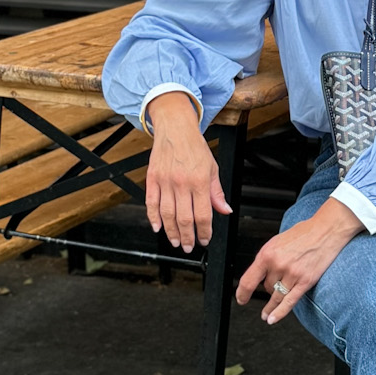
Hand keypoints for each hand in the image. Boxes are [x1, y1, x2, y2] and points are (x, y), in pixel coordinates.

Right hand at [144, 91, 229, 250]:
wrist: (175, 128)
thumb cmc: (195, 147)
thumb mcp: (213, 167)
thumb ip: (217, 192)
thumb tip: (224, 210)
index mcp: (200, 180)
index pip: (203, 214)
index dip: (205, 231)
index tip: (205, 239)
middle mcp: (182, 182)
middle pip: (184, 218)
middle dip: (188, 237)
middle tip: (189, 246)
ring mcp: (165, 181)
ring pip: (167, 214)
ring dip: (171, 232)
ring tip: (176, 242)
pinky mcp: (152, 178)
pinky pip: (151, 203)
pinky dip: (153, 218)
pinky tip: (158, 228)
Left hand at [237, 198, 363, 323]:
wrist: (326, 230)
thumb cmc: (304, 233)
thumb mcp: (277, 242)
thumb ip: (267, 258)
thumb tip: (259, 274)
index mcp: (268, 254)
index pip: (249, 280)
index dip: (242, 293)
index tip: (241, 299)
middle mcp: (278, 265)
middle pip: (266, 287)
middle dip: (269, 287)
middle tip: (275, 285)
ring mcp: (292, 274)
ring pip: (276, 296)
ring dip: (271, 305)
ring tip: (266, 314)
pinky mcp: (305, 281)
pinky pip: (289, 302)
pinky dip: (279, 313)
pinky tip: (272, 319)